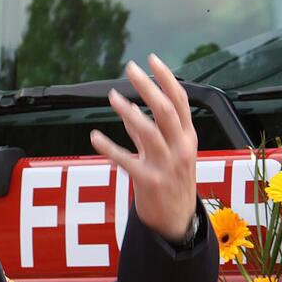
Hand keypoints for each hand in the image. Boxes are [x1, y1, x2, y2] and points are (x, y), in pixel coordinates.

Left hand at [90, 54, 197, 241]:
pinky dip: (109, 147)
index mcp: (187, 137)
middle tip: (130, 68)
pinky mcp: (148, 182)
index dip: (166, 78)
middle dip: (148, 86)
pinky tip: (94, 137)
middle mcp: (181, 148)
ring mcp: (166, 165)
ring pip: (149, 132)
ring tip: (113, 97)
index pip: (180, 101)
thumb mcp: (166, 153)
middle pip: (166, 110)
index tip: (151, 59)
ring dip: (129, 112)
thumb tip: (128, 107)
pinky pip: (126, 160)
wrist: (176, 221)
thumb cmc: (170, 182)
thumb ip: (147, 131)